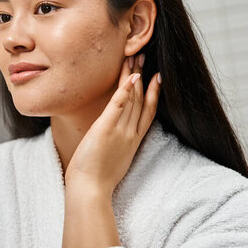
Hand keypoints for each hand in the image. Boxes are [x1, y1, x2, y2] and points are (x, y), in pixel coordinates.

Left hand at [65, 54, 160, 198]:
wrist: (91, 191)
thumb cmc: (97, 180)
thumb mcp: (113, 161)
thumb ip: (116, 146)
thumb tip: (112, 141)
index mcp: (133, 141)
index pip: (147, 112)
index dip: (153, 93)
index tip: (157, 77)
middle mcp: (130, 133)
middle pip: (140, 100)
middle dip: (143, 76)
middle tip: (144, 56)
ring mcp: (120, 131)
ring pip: (131, 98)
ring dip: (134, 76)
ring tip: (136, 57)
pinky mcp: (106, 129)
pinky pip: (118, 106)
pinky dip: (125, 90)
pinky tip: (131, 77)